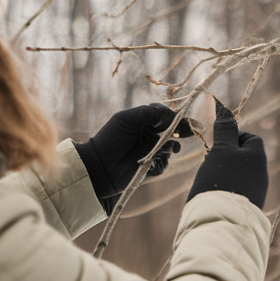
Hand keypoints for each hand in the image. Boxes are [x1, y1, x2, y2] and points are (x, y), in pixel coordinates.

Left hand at [75, 103, 192, 213]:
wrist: (99, 166)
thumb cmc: (110, 139)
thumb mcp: (126, 119)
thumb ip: (147, 113)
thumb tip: (169, 114)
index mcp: (142, 122)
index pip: (163, 116)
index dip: (172, 117)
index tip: (177, 119)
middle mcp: (147, 136)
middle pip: (170, 132)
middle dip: (176, 133)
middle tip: (180, 134)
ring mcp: (149, 152)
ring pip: (169, 148)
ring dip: (169, 148)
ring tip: (165, 149)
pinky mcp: (149, 168)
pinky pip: (163, 164)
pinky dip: (161, 162)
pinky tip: (152, 162)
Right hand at [187, 98, 267, 208]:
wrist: (222, 222)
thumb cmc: (221, 180)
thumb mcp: (221, 150)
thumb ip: (225, 131)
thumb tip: (227, 114)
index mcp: (258, 157)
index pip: (250, 138)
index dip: (233, 137)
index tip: (216, 144)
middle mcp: (261, 174)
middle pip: (244, 157)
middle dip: (227, 156)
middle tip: (211, 163)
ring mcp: (256, 192)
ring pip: (239, 174)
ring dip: (225, 173)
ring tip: (210, 181)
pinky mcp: (248, 207)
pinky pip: (237, 190)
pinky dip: (226, 189)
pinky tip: (215, 195)